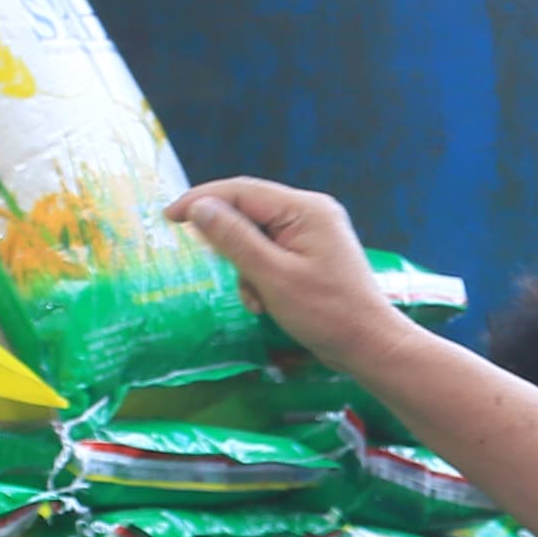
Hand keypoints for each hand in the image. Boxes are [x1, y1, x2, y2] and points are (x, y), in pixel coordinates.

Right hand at [176, 175, 418, 374]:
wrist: (368, 345)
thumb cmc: (326, 314)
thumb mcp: (273, 277)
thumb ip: (234, 239)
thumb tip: (200, 207)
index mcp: (305, 209)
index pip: (242, 191)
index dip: (201, 200)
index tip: (168, 217)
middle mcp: (310, 212)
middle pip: (249, 211)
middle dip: (229, 244)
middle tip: (213, 267)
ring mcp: (313, 233)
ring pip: (257, 237)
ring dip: (246, 268)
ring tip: (256, 300)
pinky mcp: (311, 254)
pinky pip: (272, 254)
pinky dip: (260, 277)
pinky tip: (265, 303)